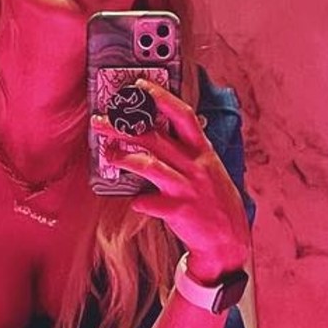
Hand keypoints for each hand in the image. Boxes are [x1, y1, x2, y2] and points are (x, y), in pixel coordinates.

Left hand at [91, 80, 251, 279]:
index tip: (140, 86)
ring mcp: (187, 188)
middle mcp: (195, 166)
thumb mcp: (211, 171)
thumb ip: (191, 152)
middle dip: (123, 126)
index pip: (182, 115)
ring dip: (123, 157)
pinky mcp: (178, 211)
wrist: (228, 241)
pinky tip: (135, 201)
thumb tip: (167, 133)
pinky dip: (138, 201)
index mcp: (204, 152)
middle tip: (100, 121)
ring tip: (108, 154)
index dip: (161, 97)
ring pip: (149, 165)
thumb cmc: (216, 204)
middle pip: (155, 137)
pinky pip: (148, 202)